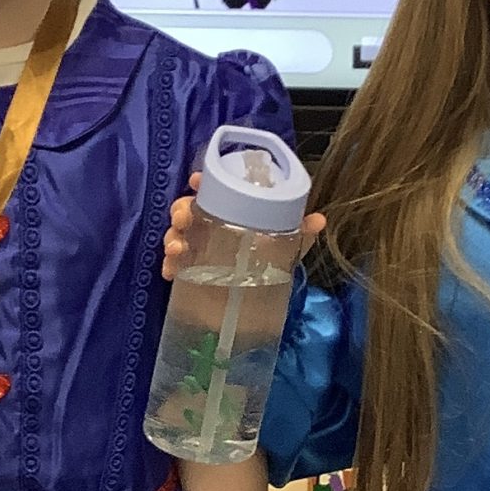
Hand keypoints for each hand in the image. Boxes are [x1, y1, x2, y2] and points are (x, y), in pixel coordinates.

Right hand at [161, 174, 326, 282]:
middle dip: (181, 209)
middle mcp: (208, 227)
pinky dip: (169, 265)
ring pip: (175, 233)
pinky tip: (170, 271)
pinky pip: (172, 264)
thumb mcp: (285, 248)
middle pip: (187, 209)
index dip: (201, 182)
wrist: (253, 309)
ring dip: (171, 236)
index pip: (211, 190)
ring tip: (177, 247)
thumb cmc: (266, 268)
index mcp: (228, 213)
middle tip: (183, 219)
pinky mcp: (187, 273)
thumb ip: (299, 233)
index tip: (195, 181)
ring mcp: (195, 250)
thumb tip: (320, 220)